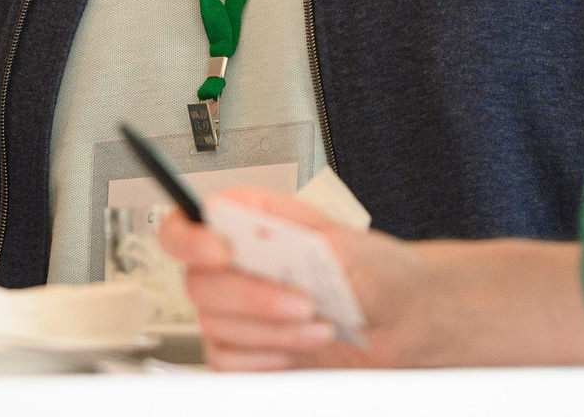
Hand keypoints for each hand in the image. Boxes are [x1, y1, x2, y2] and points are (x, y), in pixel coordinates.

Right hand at [156, 190, 431, 370]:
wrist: (398, 319)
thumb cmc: (374, 271)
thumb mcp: (347, 246)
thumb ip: (299, 241)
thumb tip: (262, 239)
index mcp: (249, 222)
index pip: (185, 224)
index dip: (189, 239)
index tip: (221, 251)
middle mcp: (232, 266)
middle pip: (197, 284)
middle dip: (253, 298)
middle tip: (303, 302)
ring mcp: (232, 311)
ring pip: (214, 327)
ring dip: (272, 331)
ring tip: (319, 325)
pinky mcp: (240, 350)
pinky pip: (229, 361)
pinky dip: (269, 357)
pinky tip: (301, 347)